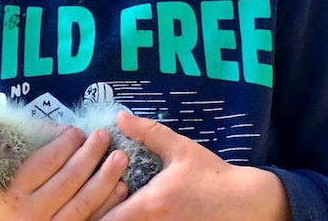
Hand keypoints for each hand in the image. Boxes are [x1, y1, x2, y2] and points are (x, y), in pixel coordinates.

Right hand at [0, 126, 129, 220]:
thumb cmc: (8, 190)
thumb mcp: (9, 167)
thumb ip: (34, 145)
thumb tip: (64, 130)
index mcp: (12, 190)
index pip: (46, 161)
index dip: (66, 143)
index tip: (77, 131)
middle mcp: (29, 213)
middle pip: (68, 180)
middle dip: (90, 155)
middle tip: (103, 136)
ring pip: (83, 203)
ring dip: (106, 178)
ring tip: (119, 158)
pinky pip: (91, 220)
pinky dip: (109, 204)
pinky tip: (120, 187)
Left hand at [99, 112, 292, 220]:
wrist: (245, 203)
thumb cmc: (213, 175)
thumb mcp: (180, 148)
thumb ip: (147, 132)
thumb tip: (119, 116)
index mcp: (151, 204)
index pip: (106, 218)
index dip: (90, 207)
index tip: (83, 194)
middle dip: (96, 215)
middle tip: (86, 200)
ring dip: (112, 218)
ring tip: (101, 205)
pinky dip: (131, 220)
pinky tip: (125, 210)